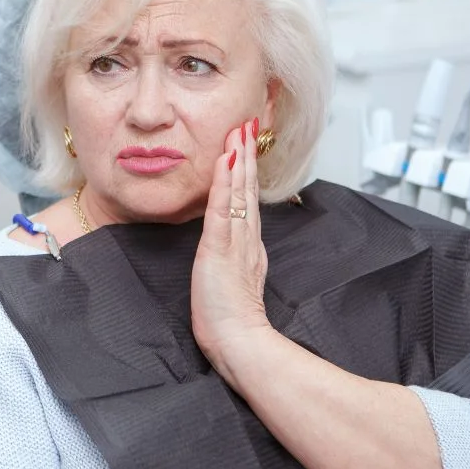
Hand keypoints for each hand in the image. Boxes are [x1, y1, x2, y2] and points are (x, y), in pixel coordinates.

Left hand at [191, 118, 271, 361]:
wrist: (239, 341)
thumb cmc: (231, 322)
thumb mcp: (235, 284)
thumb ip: (237, 264)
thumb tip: (236, 252)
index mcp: (248, 248)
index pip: (248, 203)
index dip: (247, 175)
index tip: (245, 149)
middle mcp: (246, 240)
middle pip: (247, 190)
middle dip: (246, 156)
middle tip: (246, 127)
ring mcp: (236, 242)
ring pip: (238, 193)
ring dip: (238, 160)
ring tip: (238, 133)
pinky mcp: (220, 249)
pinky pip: (223, 210)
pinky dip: (225, 184)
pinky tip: (225, 163)